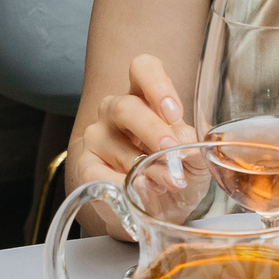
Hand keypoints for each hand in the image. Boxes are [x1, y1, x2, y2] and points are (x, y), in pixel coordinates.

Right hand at [68, 54, 196, 239]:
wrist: (153, 209)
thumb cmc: (173, 172)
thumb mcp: (193, 161)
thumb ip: (192, 148)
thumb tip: (187, 145)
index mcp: (145, 97)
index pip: (143, 69)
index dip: (158, 85)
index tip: (174, 112)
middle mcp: (116, 111)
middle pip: (126, 106)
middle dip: (151, 128)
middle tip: (171, 149)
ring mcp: (97, 137)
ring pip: (114, 142)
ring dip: (144, 165)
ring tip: (167, 182)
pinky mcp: (86, 166)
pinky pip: (99, 173)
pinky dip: (122, 184)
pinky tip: (139, 193)